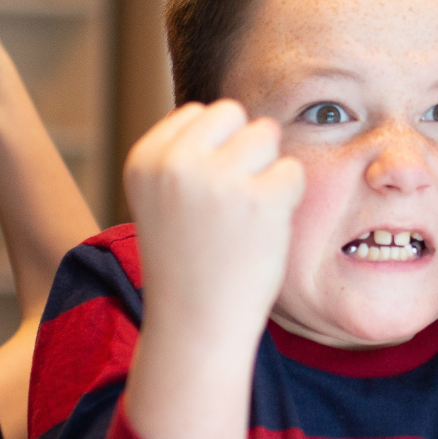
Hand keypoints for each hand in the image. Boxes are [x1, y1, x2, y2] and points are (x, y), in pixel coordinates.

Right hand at [125, 101, 305, 352]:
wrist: (197, 325)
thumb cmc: (187, 262)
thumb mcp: (162, 198)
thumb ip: (183, 155)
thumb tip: (232, 113)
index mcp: (145, 159)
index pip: (196, 113)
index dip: (213, 151)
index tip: (204, 196)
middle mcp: (176, 163)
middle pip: (233, 114)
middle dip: (242, 149)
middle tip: (231, 203)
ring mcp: (218, 180)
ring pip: (266, 134)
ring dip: (267, 170)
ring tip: (246, 215)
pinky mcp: (261, 199)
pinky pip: (292, 171)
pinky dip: (287, 198)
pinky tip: (264, 230)